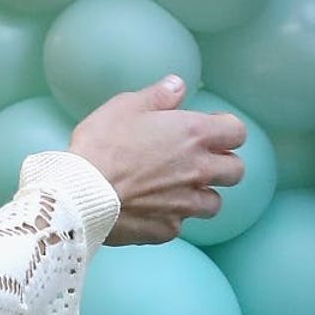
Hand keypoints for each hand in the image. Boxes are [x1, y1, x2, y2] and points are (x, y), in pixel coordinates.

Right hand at [69, 76, 247, 246]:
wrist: (77, 195)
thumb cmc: (100, 146)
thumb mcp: (125, 107)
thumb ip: (158, 96)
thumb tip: (178, 84)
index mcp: (194, 135)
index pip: (237, 132)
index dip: (226, 132)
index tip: (211, 133)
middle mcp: (199, 170)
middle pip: (235, 170)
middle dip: (223, 165)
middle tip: (200, 162)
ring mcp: (186, 203)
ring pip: (214, 202)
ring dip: (202, 194)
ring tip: (179, 189)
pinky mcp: (168, 229)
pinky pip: (181, 224)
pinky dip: (172, 217)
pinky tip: (151, 210)